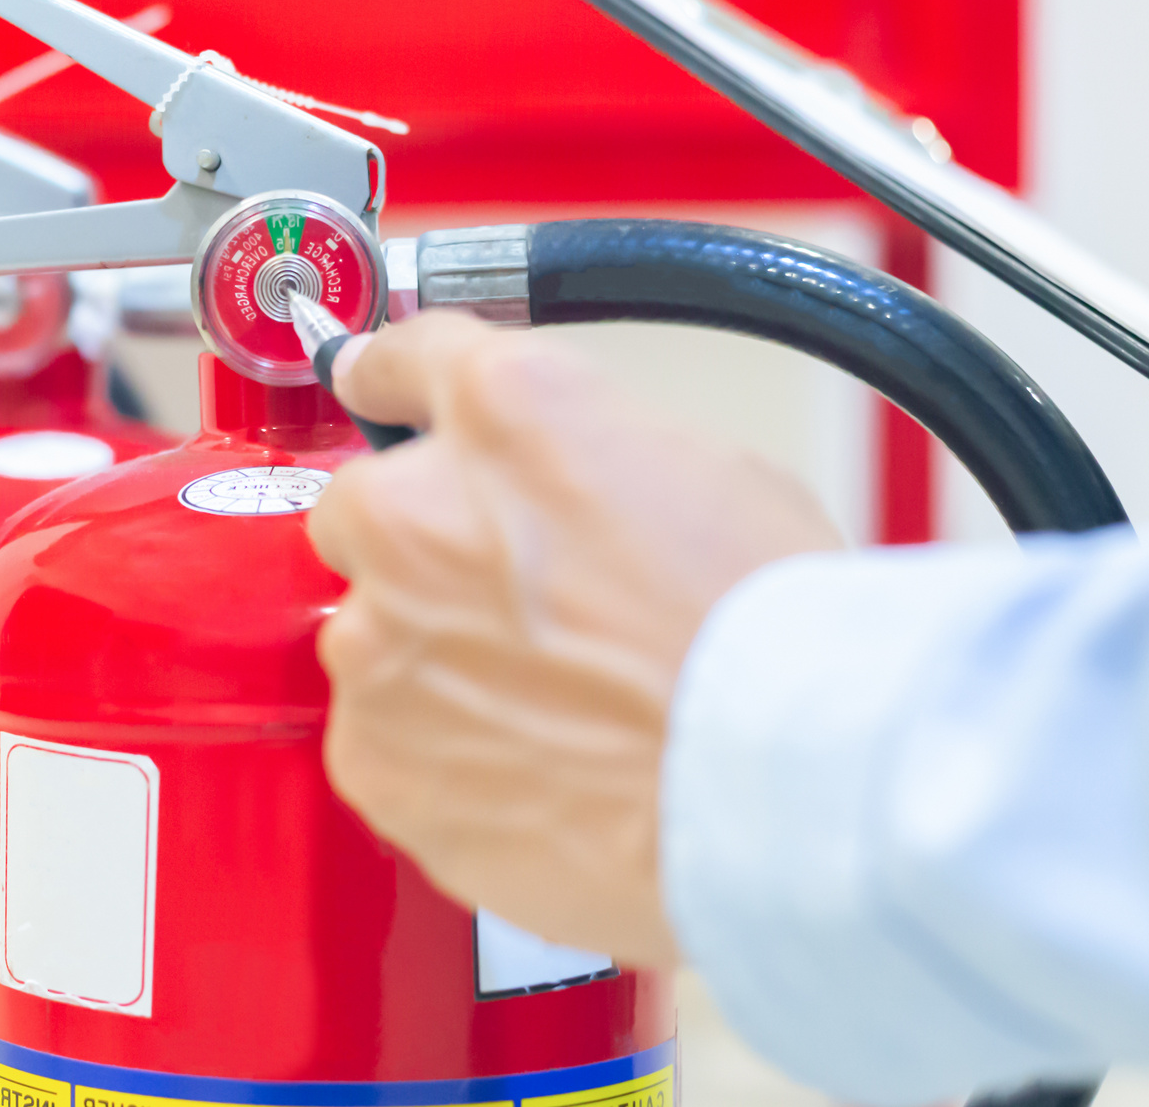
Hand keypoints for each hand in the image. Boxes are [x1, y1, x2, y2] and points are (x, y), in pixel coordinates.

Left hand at [310, 312, 843, 968]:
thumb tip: (543, 467)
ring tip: (555, 705)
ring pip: (373, 634)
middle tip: (532, 607)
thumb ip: (574, 447)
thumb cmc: (770, 639)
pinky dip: (437, 752)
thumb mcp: (704, 467)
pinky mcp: (375, 753)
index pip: (402, 361)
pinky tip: (533, 764)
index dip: (398, 386)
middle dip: (428, 549)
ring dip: (436, 657)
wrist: (778, 787)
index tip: (380, 395)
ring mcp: (381, 639)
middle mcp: (414, 513)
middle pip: (370, 513)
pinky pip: (383, 738)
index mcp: (501, 412)